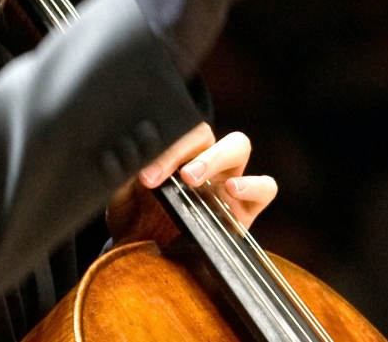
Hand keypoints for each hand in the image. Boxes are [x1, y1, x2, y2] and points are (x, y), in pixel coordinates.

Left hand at [106, 124, 275, 244]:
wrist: (143, 254)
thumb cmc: (135, 218)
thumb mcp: (122, 199)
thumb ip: (123, 179)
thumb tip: (123, 161)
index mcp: (173, 150)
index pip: (176, 133)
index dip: (164, 148)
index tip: (145, 175)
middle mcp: (202, 159)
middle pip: (206, 133)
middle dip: (187, 148)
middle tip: (171, 173)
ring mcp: (226, 179)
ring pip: (238, 146)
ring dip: (215, 157)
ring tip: (193, 178)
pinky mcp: (245, 208)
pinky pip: (265, 187)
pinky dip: (253, 185)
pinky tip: (232, 190)